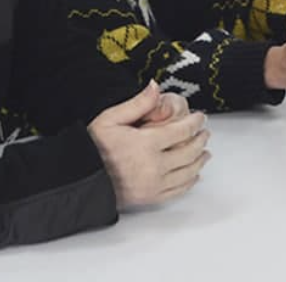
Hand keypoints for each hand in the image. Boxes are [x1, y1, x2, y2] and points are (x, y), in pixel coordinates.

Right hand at [88, 82, 209, 208]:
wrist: (81, 179)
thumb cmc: (93, 148)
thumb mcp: (111, 118)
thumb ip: (137, 103)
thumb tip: (155, 86)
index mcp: (146, 144)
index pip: (182, 131)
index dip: (195, 122)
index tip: (200, 117)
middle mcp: (154, 166)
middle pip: (189, 152)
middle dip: (201, 140)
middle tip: (205, 133)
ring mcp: (154, 184)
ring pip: (188, 172)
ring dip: (200, 161)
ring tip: (205, 153)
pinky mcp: (150, 198)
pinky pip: (178, 190)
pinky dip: (190, 181)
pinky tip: (193, 175)